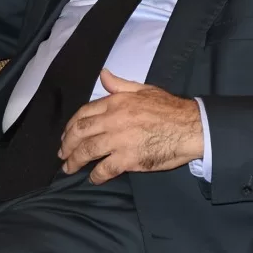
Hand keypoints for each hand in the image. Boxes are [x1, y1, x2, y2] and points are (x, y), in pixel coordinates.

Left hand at [59, 70, 202, 183]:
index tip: (66, 135)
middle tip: (62, 154)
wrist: (190, 127)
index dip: (71, 126)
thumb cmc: (169, 108)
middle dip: (67, 145)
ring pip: (87, 151)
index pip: (84, 113)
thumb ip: (120, 85)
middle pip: (80, 133)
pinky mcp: (128, 158)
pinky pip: (104, 169)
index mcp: (116, 102)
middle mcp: (113, 120)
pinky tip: (93, 178)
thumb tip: (103, 74)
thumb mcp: (144, 89)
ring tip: (69, 168)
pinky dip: (96, 175)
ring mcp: (119, 140)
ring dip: (74, 161)